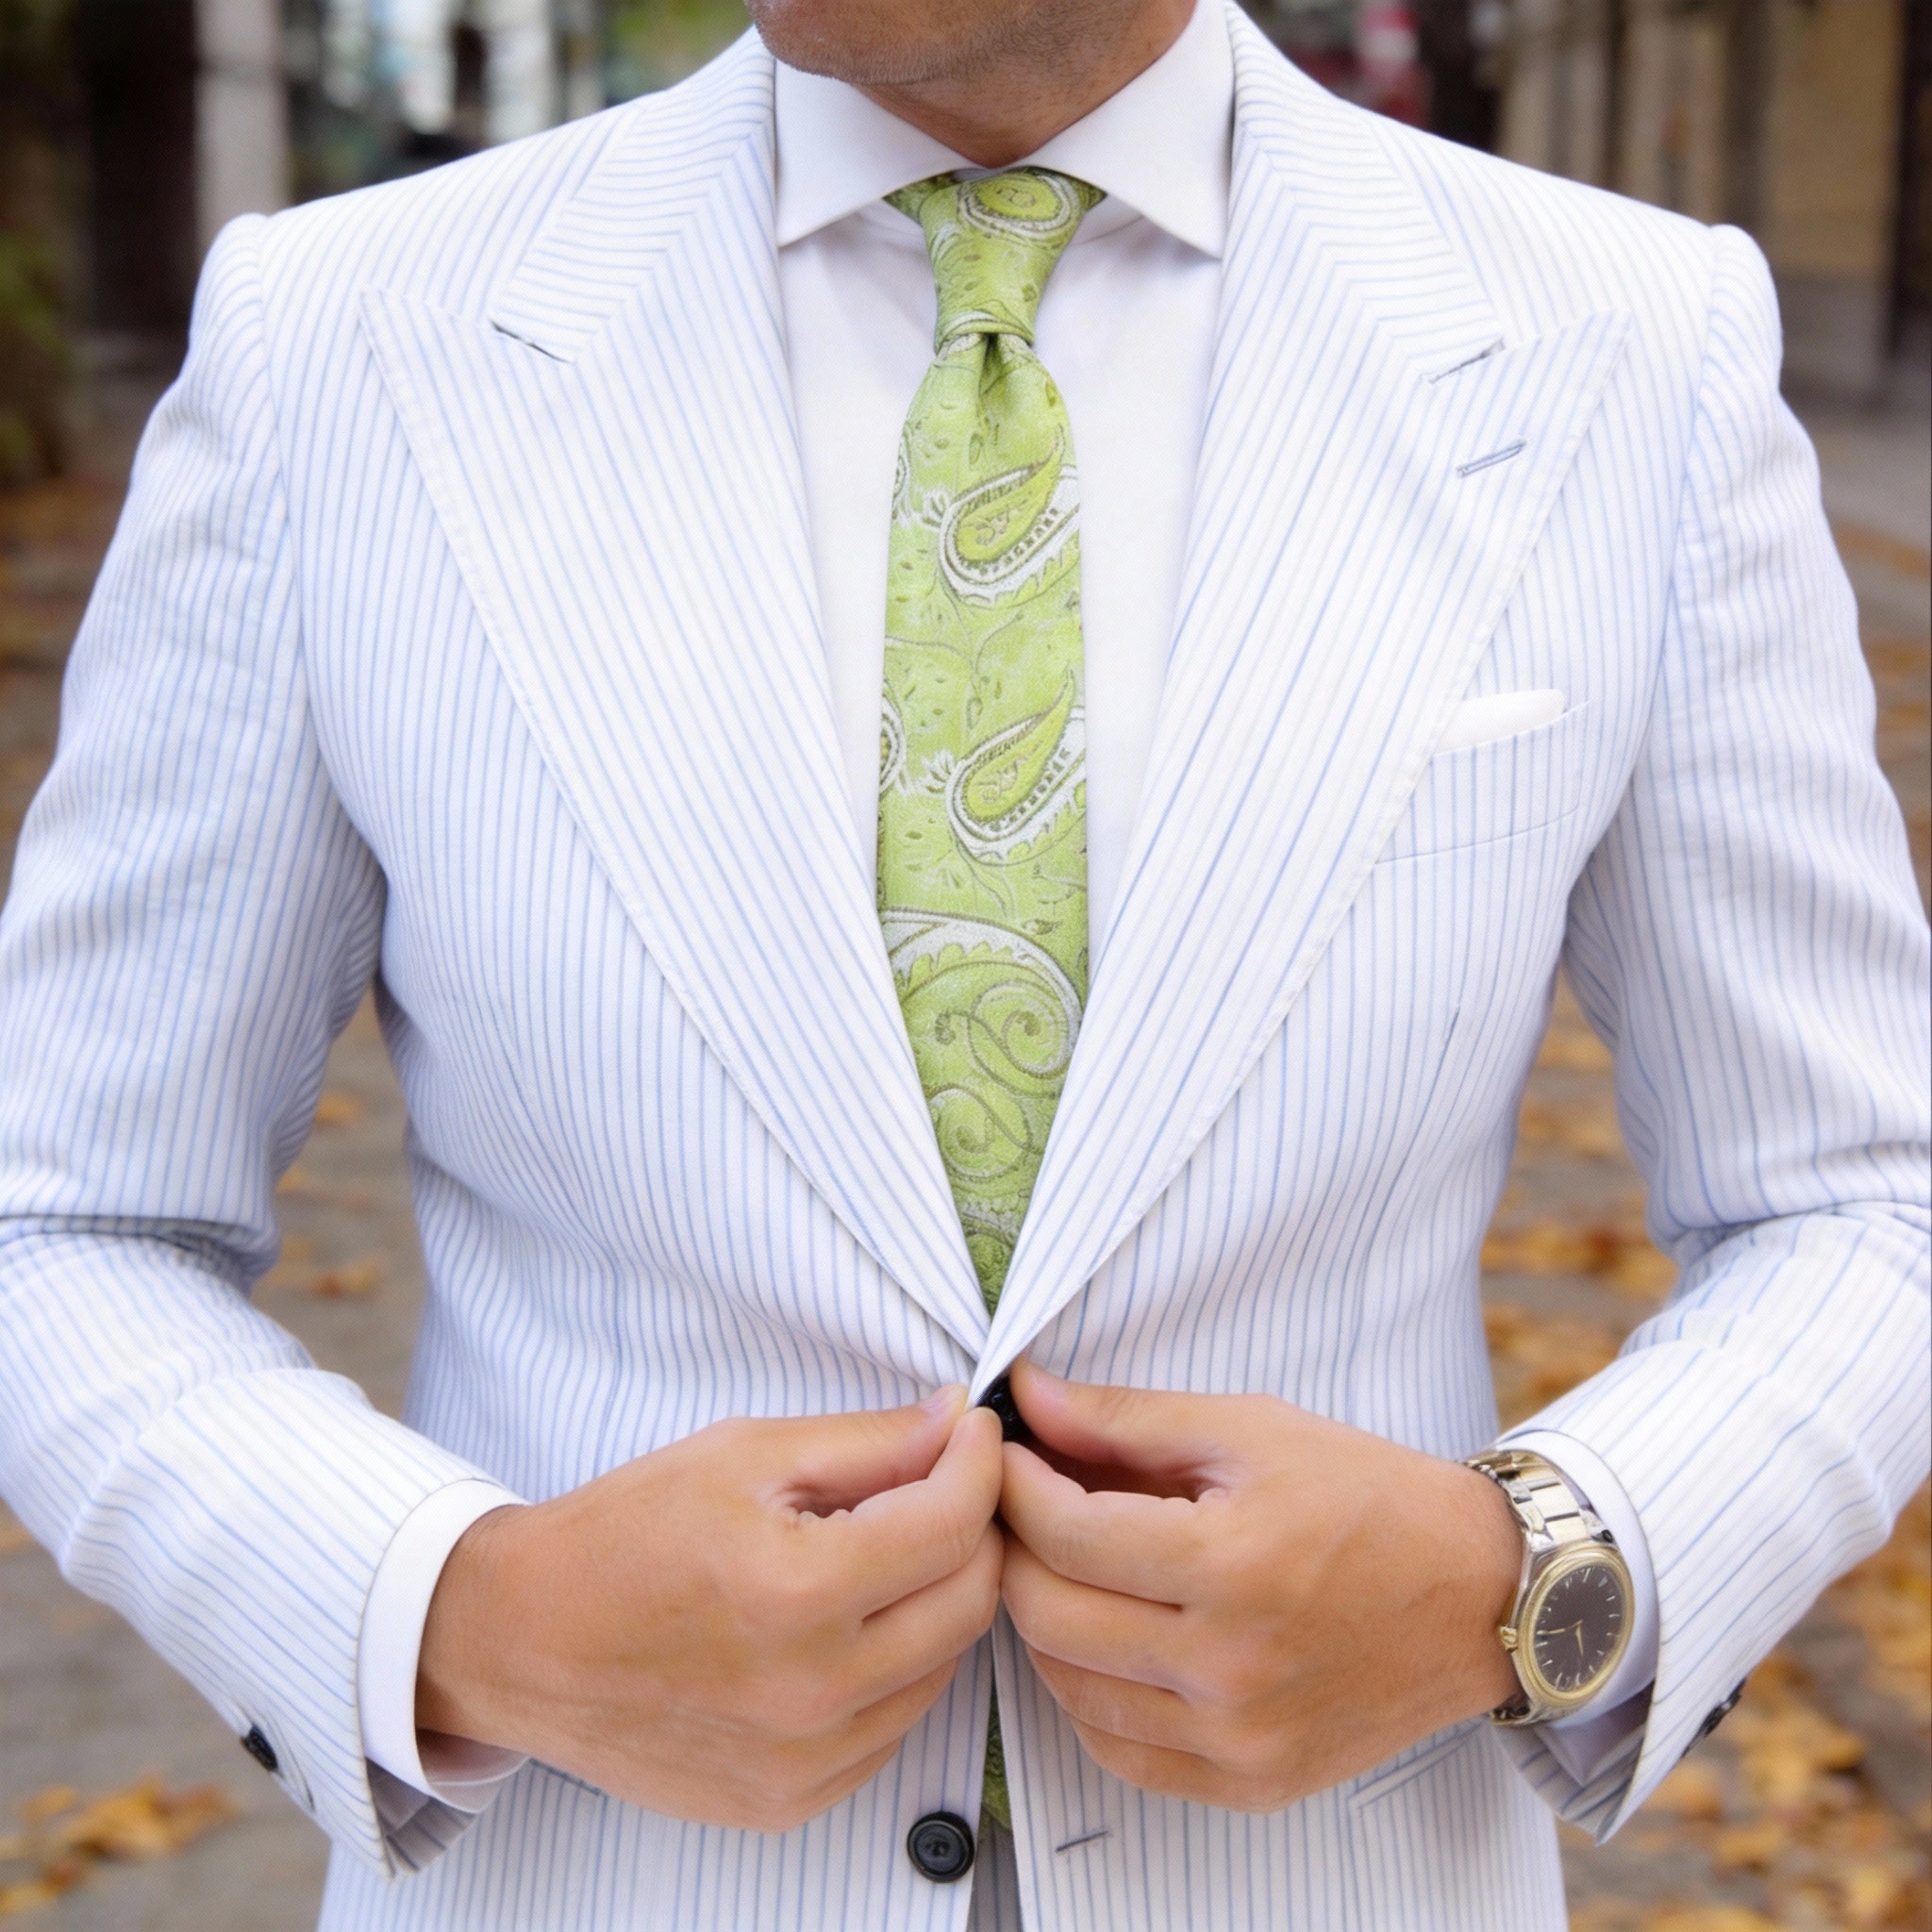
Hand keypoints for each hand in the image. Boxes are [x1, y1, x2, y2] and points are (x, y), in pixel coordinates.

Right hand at [417, 1389, 1004, 1830]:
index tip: (972, 1432)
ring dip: (937, 1599)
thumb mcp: (744, 1454)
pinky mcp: (792, 1801)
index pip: (953, 1525)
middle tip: (942, 1484)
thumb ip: (867, 1443)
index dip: (979, 1463)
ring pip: (943, 1666)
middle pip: (970, 1601)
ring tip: (884, 1552)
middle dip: (973, 1528)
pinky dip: (895, 1667)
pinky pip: (894, 1725)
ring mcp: (805, 1761)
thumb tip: (957, 1424)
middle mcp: (812, 1691)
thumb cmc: (624, 1534)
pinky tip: (846, 1624)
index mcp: (796, 1593)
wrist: (523, 1641)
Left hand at [997, 1362, 1521, 1811]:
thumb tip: (1027, 1394)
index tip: (1004, 1453)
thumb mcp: (1250, 1429)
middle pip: (1050, 1615)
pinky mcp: (1251, 1782)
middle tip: (1020, 1504)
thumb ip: (1125, 1419)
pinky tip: (1105, 1637)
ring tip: (1065, 1564)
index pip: (1066, 1534)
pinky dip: (1088, 1692)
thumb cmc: (1367, 1497)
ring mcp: (1240, 1738)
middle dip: (1015, 1547)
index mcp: (1234, 1565)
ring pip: (1069, 1687)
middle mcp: (1232, 1667)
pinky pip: (1117, 1750)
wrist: (1477, 1595)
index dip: (1014, 1485)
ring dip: (1044, 1619)